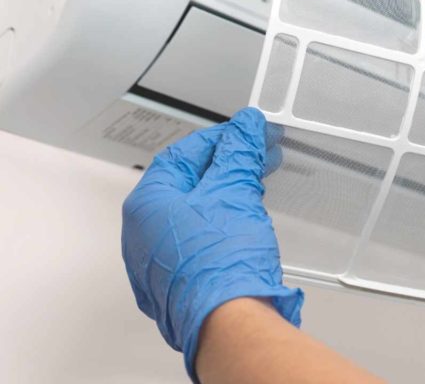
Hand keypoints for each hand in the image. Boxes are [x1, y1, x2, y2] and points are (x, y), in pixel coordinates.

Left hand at [122, 107, 302, 380]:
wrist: (227, 320)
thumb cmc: (219, 262)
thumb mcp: (233, 191)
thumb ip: (238, 153)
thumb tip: (245, 127)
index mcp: (147, 203)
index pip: (182, 155)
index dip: (219, 139)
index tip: (245, 133)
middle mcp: (144, 232)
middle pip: (187, 183)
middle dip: (226, 166)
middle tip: (256, 156)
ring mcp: (158, 261)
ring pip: (193, 213)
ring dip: (226, 194)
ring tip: (255, 185)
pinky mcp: (179, 281)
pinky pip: (198, 240)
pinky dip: (221, 223)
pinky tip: (243, 221)